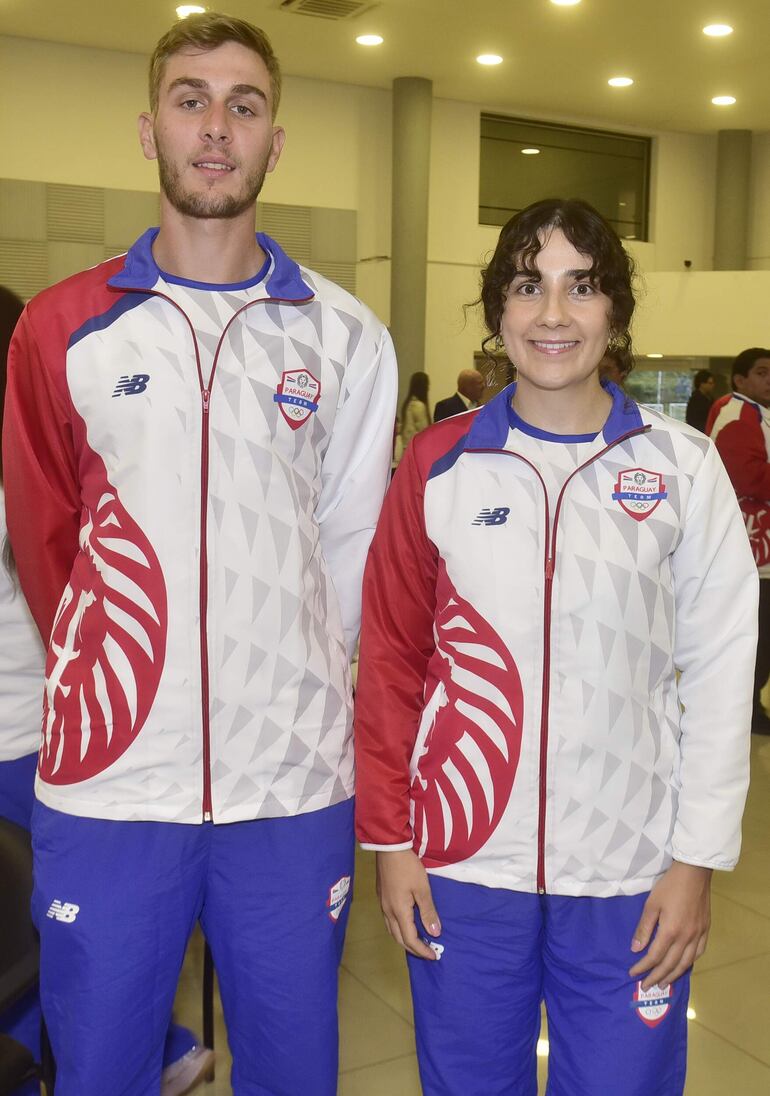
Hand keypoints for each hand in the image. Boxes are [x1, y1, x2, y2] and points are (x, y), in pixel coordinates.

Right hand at [376, 849, 441, 959]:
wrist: (389, 848)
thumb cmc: (407, 867)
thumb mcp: (422, 888)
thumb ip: (428, 912)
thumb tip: (434, 933)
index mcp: (399, 911)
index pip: (410, 939)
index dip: (422, 950)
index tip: (434, 955)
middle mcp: (388, 911)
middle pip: (398, 938)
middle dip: (413, 948)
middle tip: (427, 952)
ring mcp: (382, 904)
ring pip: (392, 930)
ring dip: (404, 940)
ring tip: (418, 941)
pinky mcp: (381, 897)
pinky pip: (389, 921)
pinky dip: (399, 929)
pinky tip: (407, 924)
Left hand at [629, 861, 711, 989]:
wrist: (694, 873)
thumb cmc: (669, 886)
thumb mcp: (651, 904)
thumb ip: (644, 928)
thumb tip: (636, 949)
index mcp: (670, 931)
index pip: (654, 957)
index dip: (643, 967)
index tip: (633, 974)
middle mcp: (686, 938)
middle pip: (670, 964)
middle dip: (657, 977)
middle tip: (647, 986)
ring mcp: (698, 935)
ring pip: (686, 963)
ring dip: (674, 975)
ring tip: (664, 983)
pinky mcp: (706, 930)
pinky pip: (699, 953)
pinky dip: (690, 963)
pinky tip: (684, 966)